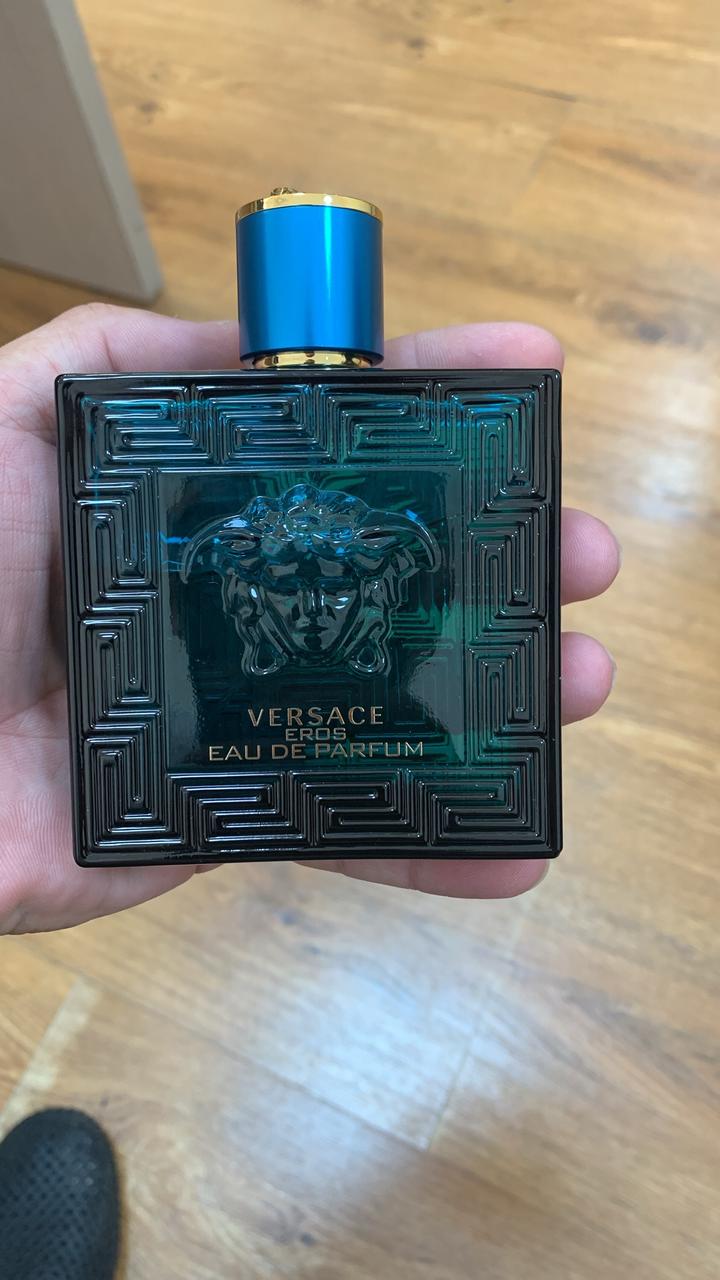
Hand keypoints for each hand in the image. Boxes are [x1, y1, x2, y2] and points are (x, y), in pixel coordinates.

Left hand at [0, 306, 618, 931]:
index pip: (333, 451)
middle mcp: (225, 606)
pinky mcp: (217, 820)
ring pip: (388, 704)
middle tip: (579, 554)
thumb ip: (103, 365)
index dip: (431, 413)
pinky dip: (430, 847)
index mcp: (191, 514)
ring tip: (581, 677)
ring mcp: (229, 716)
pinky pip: (334, 831)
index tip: (526, 382)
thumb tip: (241, 339)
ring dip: (500, 697)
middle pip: (387, 578)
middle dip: (497, 559)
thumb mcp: (6, 426)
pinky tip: (517, 846)